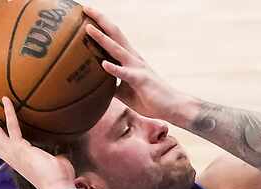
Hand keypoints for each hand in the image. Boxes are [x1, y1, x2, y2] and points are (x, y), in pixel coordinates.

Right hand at [0, 98, 74, 188]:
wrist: (58, 188)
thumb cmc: (58, 178)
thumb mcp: (54, 161)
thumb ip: (54, 153)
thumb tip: (62, 149)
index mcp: (15, 159)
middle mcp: (10, 156)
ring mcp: (12, 152)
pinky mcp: (19, 148)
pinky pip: (11, 126)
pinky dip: (8, 112)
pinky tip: (6, 99)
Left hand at [84, 5, 187, 120]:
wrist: (174, 107)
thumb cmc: (151, 99)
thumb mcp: (125, 91)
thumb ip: (111, 84)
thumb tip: (95, 85)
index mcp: (130, 59)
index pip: (113, 37)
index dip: (100, 25)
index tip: (86, 13)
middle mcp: (133, 58)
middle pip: (115, 34)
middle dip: (100, 20)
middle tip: (85, 7)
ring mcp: (137, 68)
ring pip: (117, 49)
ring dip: (102, 38)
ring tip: (88, 28)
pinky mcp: (141, 80)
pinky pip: (125, 73)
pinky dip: (114, 68)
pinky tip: (104, 64)